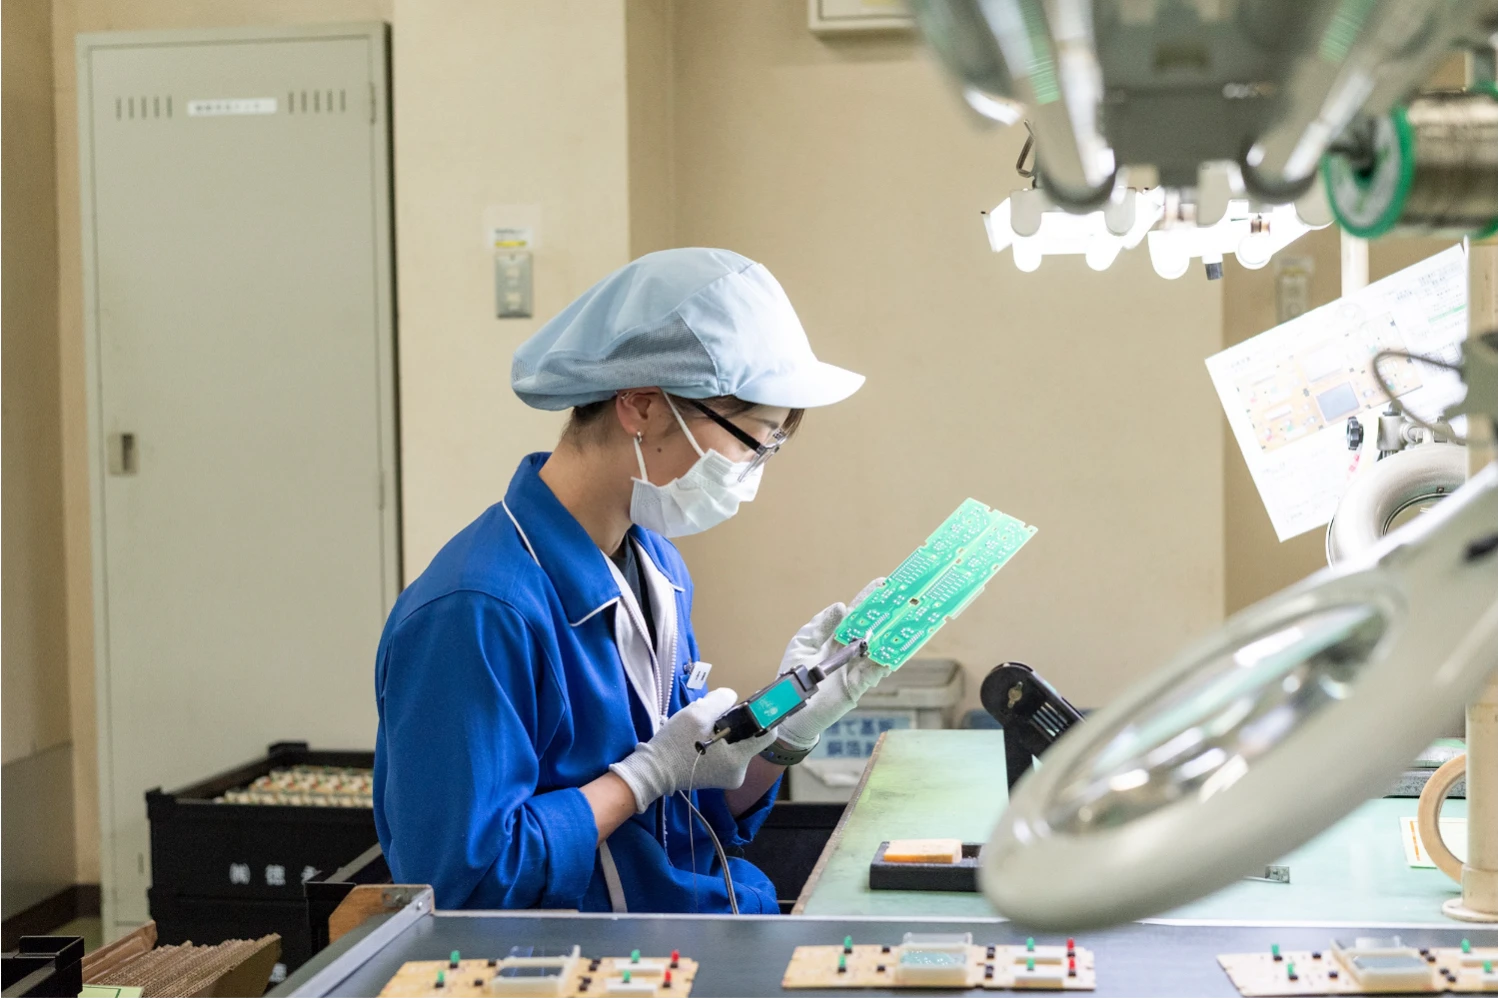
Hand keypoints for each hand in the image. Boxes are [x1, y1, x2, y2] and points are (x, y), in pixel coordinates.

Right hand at [608, 687, 774, 812]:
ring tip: (700, 727)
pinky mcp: (719, 776)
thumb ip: (722, 699)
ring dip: (723, 729)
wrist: (652, 770)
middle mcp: (739, 771)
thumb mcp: (698, 713)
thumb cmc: (675, 744)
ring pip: (736, 741)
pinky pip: (726, 750)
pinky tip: (698, 737)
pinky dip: (717, 740)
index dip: (763, 715)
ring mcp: (729, 776)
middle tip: (712, 716)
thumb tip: (732, 698)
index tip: (751, 704)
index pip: (768, 733)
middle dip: (734, 721)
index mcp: (739, 759)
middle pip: (749, 735)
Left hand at [774, 579, 890, 750]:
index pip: (857, 613)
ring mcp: (855, 668)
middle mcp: (850, 649)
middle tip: (907, 602)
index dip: (870, 599)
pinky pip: (874, 674)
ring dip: (892, 639)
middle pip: (873, 629)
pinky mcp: (856, 687)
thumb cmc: (793, 673)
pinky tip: (892, 656)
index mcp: (837, 635)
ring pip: (879, 650)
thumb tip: (841, 606)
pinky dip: (884, 665)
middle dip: (889, 615)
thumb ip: (821, 625)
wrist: (789, 706)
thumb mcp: (803, 642)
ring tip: (907, 626)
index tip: (884, 584)